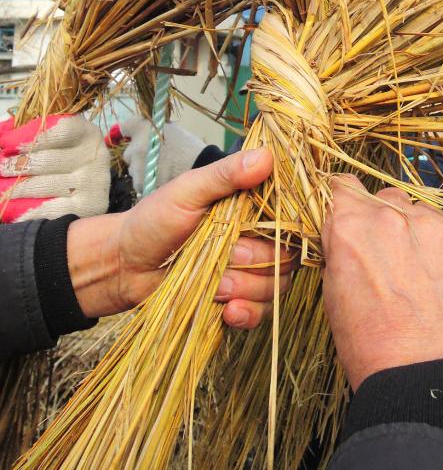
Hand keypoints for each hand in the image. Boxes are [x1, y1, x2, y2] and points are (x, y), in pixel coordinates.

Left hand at [0, 114, 109, 222]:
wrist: (92, 186)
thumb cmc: (66, 157)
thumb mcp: (60, 140)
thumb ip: (37, 134)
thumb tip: (4, 136)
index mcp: (87, 134)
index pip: (62, 131)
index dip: (33, 138)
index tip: (8, 145)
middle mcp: (94, 157)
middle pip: (48, 160)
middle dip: (17, 165)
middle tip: (1, 168)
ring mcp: (93, 183)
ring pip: (45, 185)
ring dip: (17, 188)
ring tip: (4, 189)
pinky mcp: (88, 207)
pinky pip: (50, 209)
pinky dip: (29, 211)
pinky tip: (15, 210)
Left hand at [67, 148, 295, 326]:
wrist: (124, 265)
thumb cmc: (153, 220)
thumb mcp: (188, 191)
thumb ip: (225, 175)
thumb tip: (266, 155)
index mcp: (252, 208)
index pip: (291, 217)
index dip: (285, 227)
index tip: (261, 230)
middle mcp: (257, 239)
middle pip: (287, 257)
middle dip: (257, 262)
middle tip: (229, 256)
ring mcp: (248, 272)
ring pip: (274, 287)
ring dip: (246, 288)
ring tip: (216, 284)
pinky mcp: (237, 300)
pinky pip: (260, 313)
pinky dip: (246, 314)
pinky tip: (226, 310)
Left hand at [108, 116, 206, 192]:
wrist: (204, 168)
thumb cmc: (190, 148)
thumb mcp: (171, 131)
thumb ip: (153, 134)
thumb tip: (140, 136)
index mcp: (143, 128)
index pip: (125, 128)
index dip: (128, 133)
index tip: (130, 137)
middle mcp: (136, 146)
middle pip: (129, 153)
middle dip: (139, 157)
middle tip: (157, 159)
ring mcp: (138, 167)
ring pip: (134, 171)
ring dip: (143, 172)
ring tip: (162, 172)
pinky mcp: (142, 185)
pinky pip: (140, 185)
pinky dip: (148, 185)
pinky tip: (162, 182)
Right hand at [322, 177, 442, 390]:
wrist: (421, 378)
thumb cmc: (370, 347)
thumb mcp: (333, 295)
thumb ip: (341, 252)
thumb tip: (348, 237)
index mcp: (348, 226)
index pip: (343, 186)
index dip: (348, 201)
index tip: (355, 216)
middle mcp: (387, 214)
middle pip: (386, 196)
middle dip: (387, 219)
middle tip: (394, 258)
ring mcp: (430, 222)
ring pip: (424, 207)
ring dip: (423, 229)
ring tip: (429, 271)